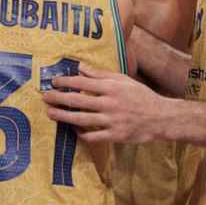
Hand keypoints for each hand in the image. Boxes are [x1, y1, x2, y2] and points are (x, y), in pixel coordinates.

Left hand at [41, 65, 168, 142]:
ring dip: (63, 116)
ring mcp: (112, 121)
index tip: (53, 82)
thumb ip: (100, 75)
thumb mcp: (123, 80)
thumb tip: (80, 68)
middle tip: (44, 97)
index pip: (82, 83)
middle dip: (58, 99)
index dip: (65, 82)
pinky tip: (73, 129)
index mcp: (112, 87)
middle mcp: (110, 103)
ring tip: (50, 113)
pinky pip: (92, 136)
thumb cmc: (141, 96)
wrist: (161, 117)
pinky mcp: (115, 136)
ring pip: (81, 119)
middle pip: (78, 101)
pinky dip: (80, 133)